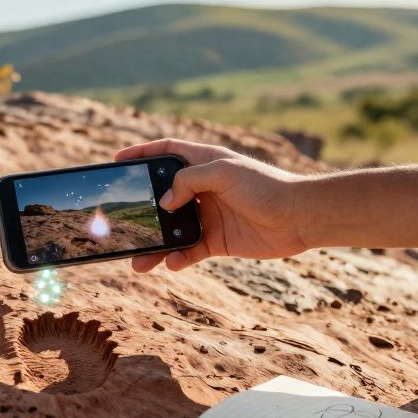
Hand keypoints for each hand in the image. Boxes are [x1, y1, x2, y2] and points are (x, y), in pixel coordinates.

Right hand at [115, 138, 308, 271]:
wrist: (299, 217)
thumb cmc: (266, 186)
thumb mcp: (223, 172)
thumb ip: (188, 181)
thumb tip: (164, 203)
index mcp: (204, 163)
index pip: (165, 153)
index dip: (142, 154)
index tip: (117, 160)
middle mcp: (203, 188)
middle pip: (162, 197)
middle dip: (141, 210)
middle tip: (119, 222)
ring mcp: (208, 215)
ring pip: (171, 231)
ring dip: (154, 246)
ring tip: (138, 262)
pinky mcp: (217, 240)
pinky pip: (190, 251)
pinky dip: (178, 258)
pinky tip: (172, 263)